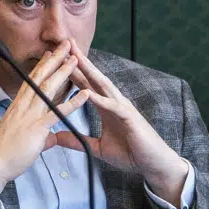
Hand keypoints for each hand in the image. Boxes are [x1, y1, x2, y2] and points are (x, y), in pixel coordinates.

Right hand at [0, 41, 89, 203]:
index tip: (51, 53)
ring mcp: (29, 115)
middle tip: (66, 45)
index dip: (42, 65)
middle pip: (40, 77)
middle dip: (54, 60)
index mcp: (17, 107)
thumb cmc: (4, 154)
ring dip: (63, 72)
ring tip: (76, 60)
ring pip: (48, 88)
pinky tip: (85, 94)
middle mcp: (22, 106)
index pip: (31, 80)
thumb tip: (50, 139)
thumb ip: (40, 136)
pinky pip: (58, 112)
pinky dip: (73, 102)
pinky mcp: (37, 128)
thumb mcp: (22, 140)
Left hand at [52, 41, 187, 205]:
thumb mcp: (97, 148)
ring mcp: (122, 108)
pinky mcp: (130, 118)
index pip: (85, 85)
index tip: (56, 59)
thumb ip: (77, 141)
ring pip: (103, 85)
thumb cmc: (130, 154)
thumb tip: (57, 137)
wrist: (153, 164)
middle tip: (65, 43)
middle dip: (79, 60)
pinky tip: (88, 92)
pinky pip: (113, 106)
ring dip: (89, 71)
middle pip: (93, 78)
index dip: (71, 71)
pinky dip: (100, 99)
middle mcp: (113, 102)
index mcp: (105, 107)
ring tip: (75, 57)